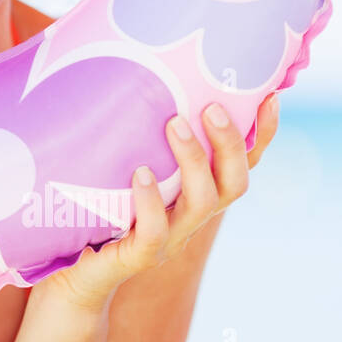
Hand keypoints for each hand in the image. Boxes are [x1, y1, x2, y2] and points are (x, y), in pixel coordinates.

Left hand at [41, 92, 280, 311]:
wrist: (71, 270)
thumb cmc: (97, 208)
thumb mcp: (122, 165)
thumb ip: (137, 133)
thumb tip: (129, 70)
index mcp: (194, 193)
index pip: (241, 165)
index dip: (262, 136)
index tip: (270, 96)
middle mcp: (190, 217)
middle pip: (234, 184)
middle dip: (230, 144)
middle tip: (211, 107)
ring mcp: (169, 239)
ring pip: (202, 203)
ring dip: (193, 160)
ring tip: (174, 123)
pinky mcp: (139, 256)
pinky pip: (154, 231)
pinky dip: (149, 201)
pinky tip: (139, 173)